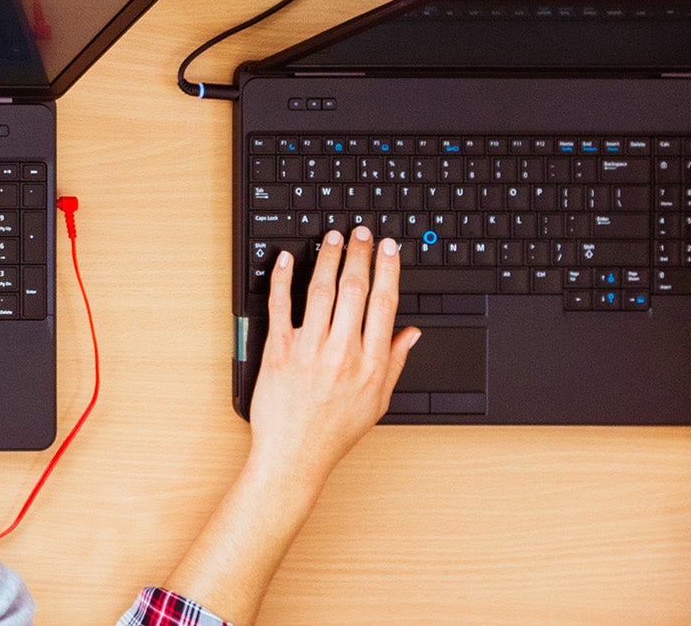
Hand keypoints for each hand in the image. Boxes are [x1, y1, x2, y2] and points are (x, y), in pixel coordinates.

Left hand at [246, 226, 419, 488]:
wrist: (294, 457)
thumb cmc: (334, 432)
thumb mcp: (378, 401)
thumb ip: (395, 361)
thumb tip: (412, 332)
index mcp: (370, 364)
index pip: (384, 304)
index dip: (388, 270)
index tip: (388, 248)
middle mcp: (342, 353)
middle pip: (355, 290)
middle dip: (360, 254)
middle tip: (361, 233)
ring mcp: (308, 350)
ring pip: (321, 291)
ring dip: (328, 258)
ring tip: (333, 238)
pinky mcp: (278, 352)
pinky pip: (280, 307)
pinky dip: (283, 279)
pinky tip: (288, 259)